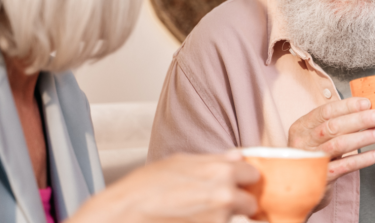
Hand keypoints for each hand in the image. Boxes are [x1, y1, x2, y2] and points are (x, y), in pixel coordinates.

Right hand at [68, 151, 258, 222]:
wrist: (121, 218)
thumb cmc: (143, 189)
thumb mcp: (178, 162)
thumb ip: (213, 160)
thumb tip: (237, 158)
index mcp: (221, 172)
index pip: (253, 174)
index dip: (243, 179)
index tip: (236, 183)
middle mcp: (225, 197)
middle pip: (251, 202)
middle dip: (239, 204)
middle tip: (218, 205)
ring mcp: (219, 222)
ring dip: (231, 220)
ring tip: (207, 217)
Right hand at [288, 97, 374, 183]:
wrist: (301, 186)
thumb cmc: (314, 154)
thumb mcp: (316, 136)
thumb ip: (334, 123)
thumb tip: (365, 110)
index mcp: (302, 127)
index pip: (326, 111)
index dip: (347, 106)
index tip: (366, 104)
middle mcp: (304, 142)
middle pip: (333, 127)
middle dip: (359, 120)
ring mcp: (312, 160)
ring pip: (339, 145)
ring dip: (362, 138)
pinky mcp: (322, 177)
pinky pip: (344, 166)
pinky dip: (361, 159)